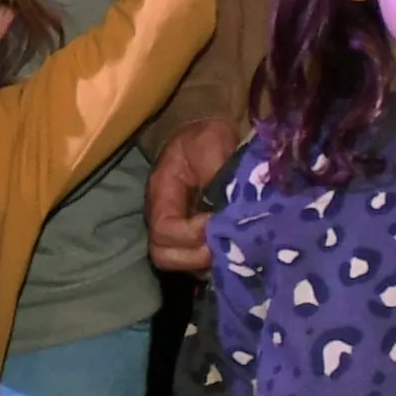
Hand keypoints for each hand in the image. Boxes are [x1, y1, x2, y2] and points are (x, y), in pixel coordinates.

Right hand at [145, 109, 243, 270]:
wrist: (208, 132)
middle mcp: (163, 217)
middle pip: (163, 255)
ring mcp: (177, 230)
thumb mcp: (210, 145)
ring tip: (230, 250)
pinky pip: (195, 261)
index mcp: (162, 194)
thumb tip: (225, 208)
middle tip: (224, 245)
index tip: (217, 220)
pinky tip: (233, 250)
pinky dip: (212, 262)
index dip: (191, 233)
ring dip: (204, 262)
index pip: (164, 229)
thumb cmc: (208, 137)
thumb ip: (214, 174)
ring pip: (178, 263)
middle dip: (195, 255)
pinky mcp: (193, 237)